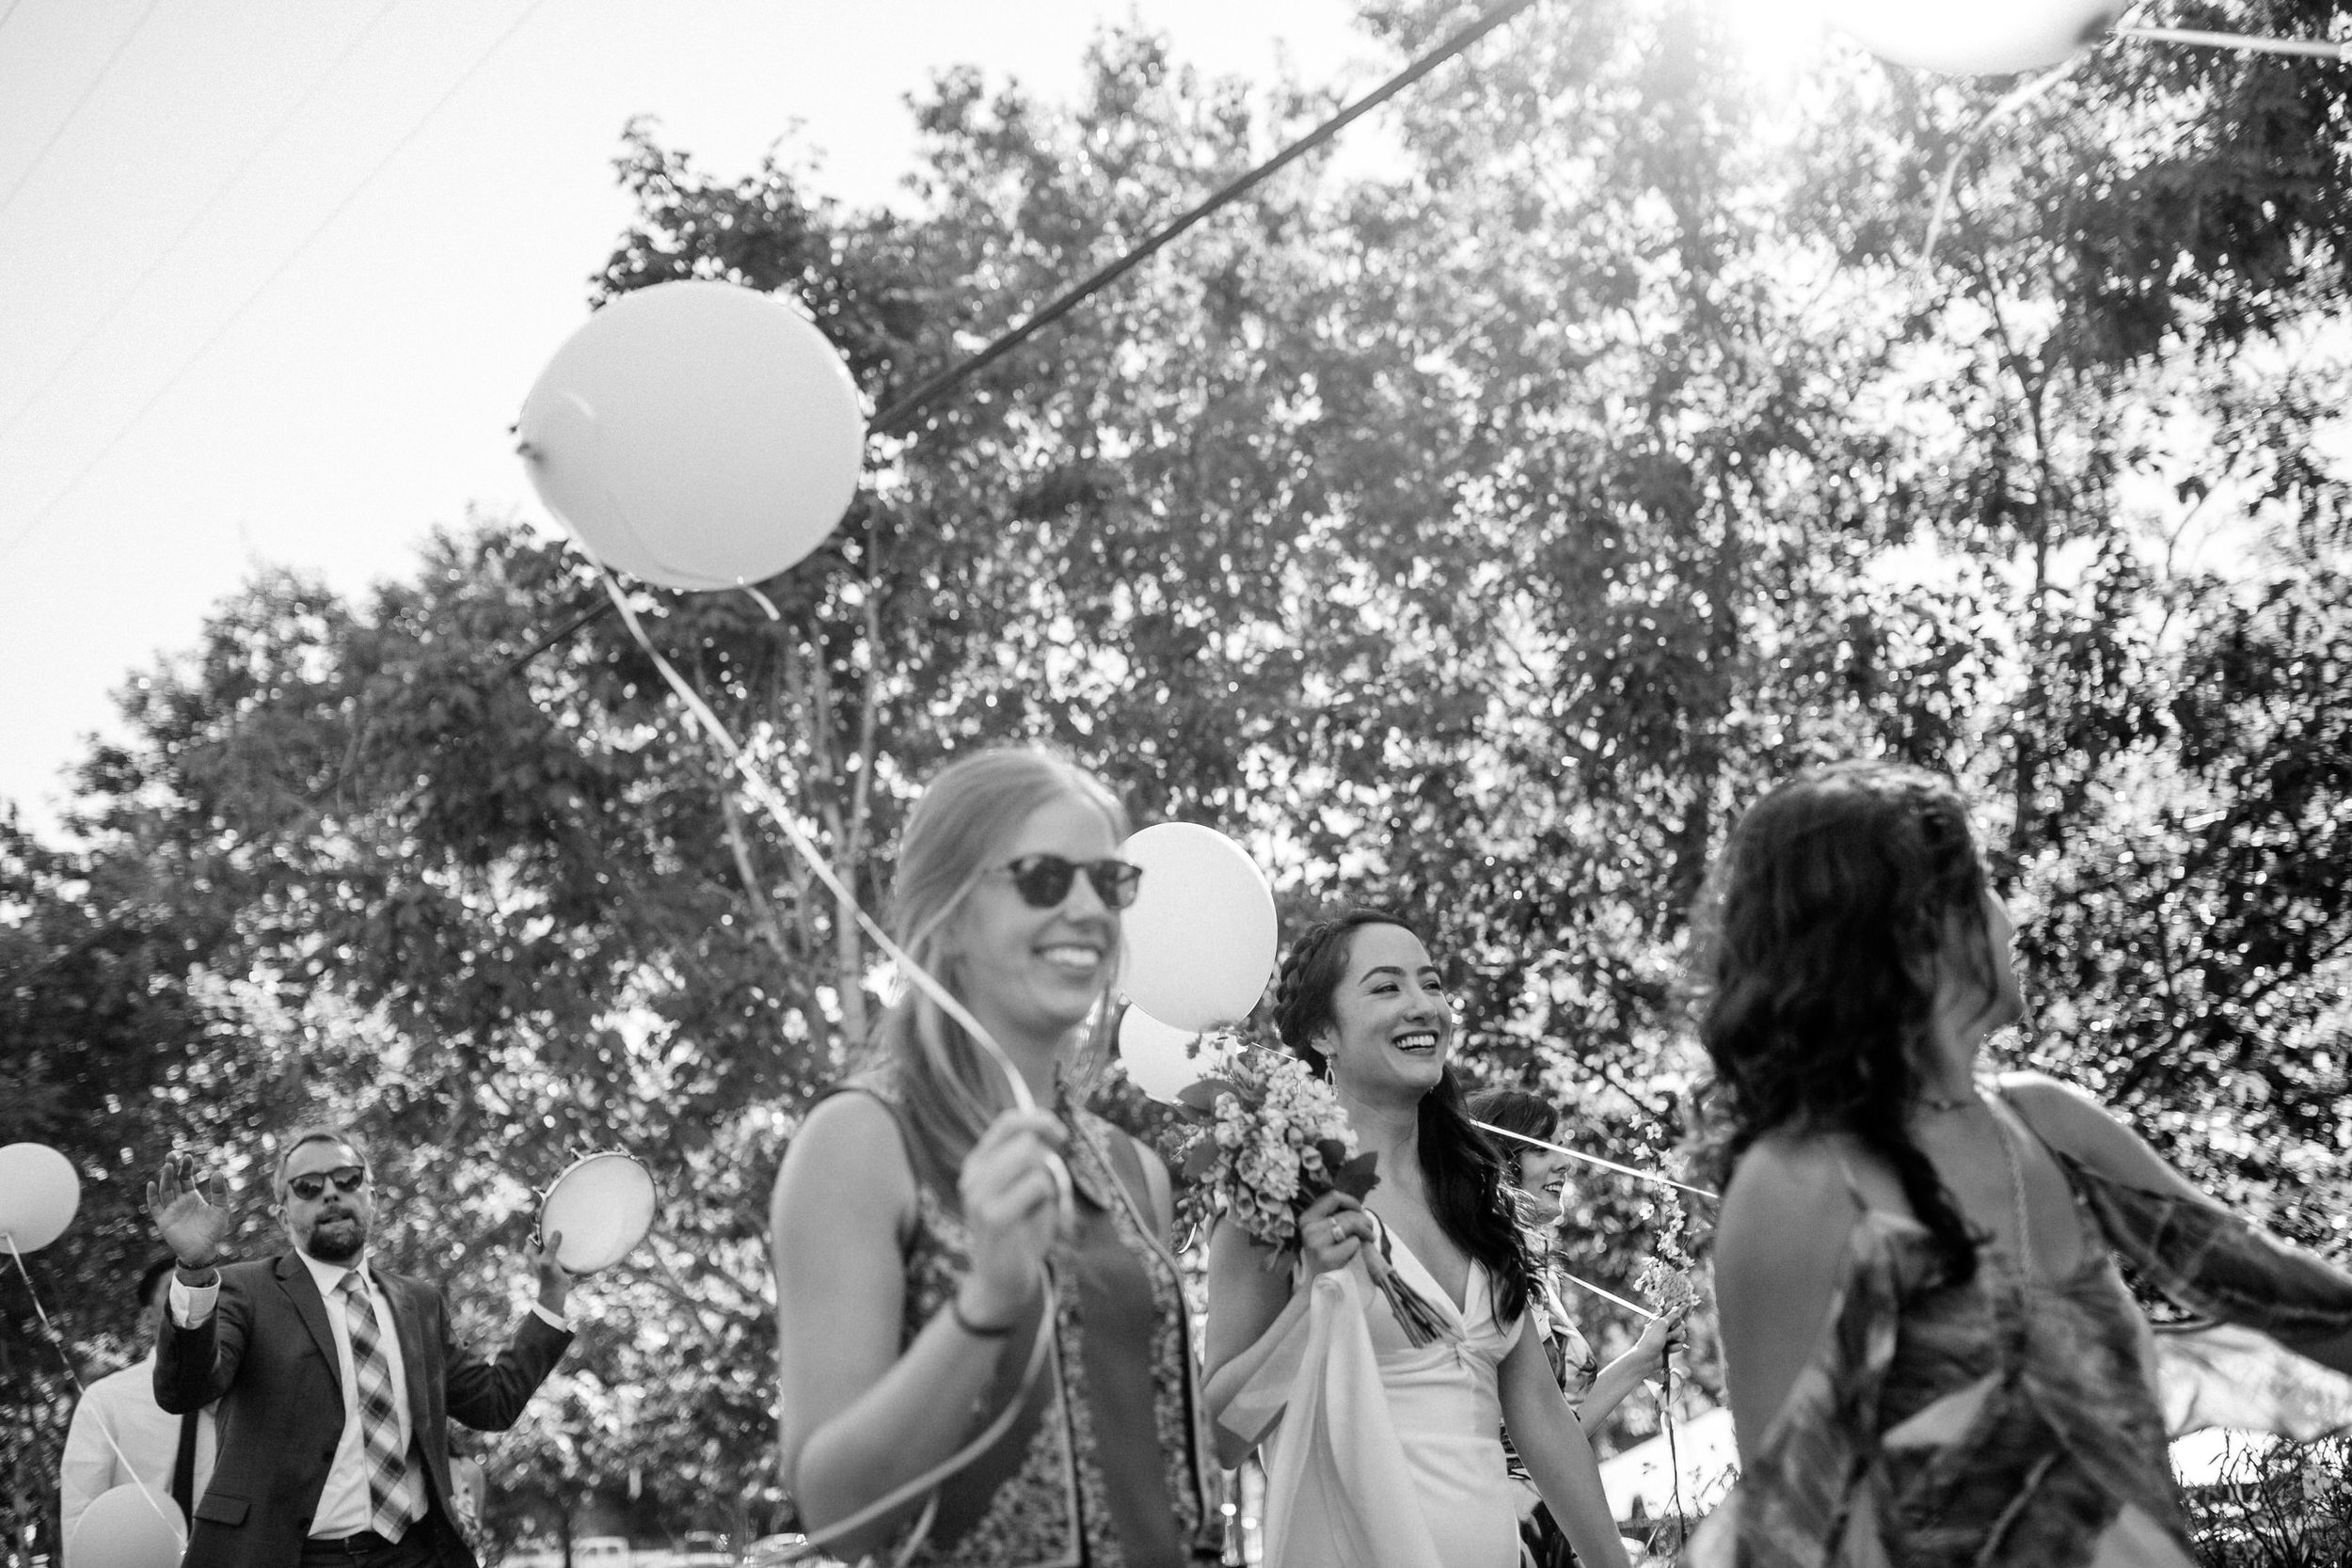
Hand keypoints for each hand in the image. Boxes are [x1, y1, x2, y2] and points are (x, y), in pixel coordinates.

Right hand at [145, 1153, 233, 1269]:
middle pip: (173, 1181)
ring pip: (165, 1191)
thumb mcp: (221, 1209)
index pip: (186, 1178)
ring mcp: (171, 1210)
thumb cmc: (214, 1231)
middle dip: (172, 1168)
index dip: (185, 1167)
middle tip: (171, 1154)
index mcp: (192, 1197)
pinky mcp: (164, 1221)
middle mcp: (180, 1201)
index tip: (187, 1156)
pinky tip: (152, 1184)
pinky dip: (152, 1196)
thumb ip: (220, 1192)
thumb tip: (217, 1172)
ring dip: (165, 1178)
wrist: (204, 1251)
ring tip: (168, 1166)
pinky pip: (155, 1207)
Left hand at [527, 1229, 573, 1314]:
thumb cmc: (549, 1277)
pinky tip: (571, 1242)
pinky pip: (559, 1248)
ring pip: (553, 1241)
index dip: (541, 1227)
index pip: (534, 1234)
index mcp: (531, 1251)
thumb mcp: (548, 1261)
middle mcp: (537, 1252)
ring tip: (568, 1232)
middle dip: (552, 1232)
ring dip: (559, 1238)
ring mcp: (547, 1255)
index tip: (551, 1221)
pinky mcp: (555, 1259)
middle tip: (562, 1225)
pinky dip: (564, 1245)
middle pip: (544, 1236)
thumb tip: (557, 1232)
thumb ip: (551, 1246)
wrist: (556, 1291)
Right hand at [954, 1109, 1071, 1328]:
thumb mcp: (1022, 1188)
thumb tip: (1052, 1130)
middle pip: (1025, 1140)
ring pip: (1032, 1159)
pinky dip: (1047, 1199)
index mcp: (977, 1163)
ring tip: (1037, 1206)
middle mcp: (973, 1175)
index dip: (1039, 1120)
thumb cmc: (1019, 1232)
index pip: (1008, 1122)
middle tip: (1050, 1187)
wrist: (1002, 1280)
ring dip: (1047, 1180)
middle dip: (1048, 1160)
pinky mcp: (993, 1217)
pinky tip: (1035, 1218)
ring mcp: (979, 1196)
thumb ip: (1030, 1160)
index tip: (1060, 1135)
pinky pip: (1037, 1185)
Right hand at [1296, 1192, 1370, 1278]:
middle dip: (1364, 1219)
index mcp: (1306, 1218)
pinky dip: (1359, 1246)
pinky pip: (1354, 1242)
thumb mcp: (1323, 1232)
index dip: (1351, 1201)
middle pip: (1347, 1213)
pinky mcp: (1327, 1257)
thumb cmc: (1326, 1254)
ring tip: (1369, 1237)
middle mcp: (1309, 1229)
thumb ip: (1334, 1216)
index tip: (1360, 1210)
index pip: (1333, 1196)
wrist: (1318, 1284)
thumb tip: (1358, 1206)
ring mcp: (1316, 1243)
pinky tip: (1355, 1253)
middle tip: (1369, 1228)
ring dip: (1366, 1230)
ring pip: (1351, 1224)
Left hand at [1634, 1302, 1690, 1368]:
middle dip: (1677, 1329)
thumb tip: (1678, 1308)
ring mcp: (1668, 1337)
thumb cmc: (1651, 1340)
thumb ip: (1671, 1316)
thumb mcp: (1660, 1325)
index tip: (1686, 1304)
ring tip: (1666, 1342)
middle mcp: (1665, 1327)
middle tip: (1667, 1333)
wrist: (1647, 1359)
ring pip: (1682, 1335)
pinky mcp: (1671, 1347)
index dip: (1679, 1310)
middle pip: (1680, 1324)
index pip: (1672, 1312)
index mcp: (1660, 1319)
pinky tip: (1668, 1350)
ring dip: (1675, 1338)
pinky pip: (1680, 1344)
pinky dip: (1675, 1347)